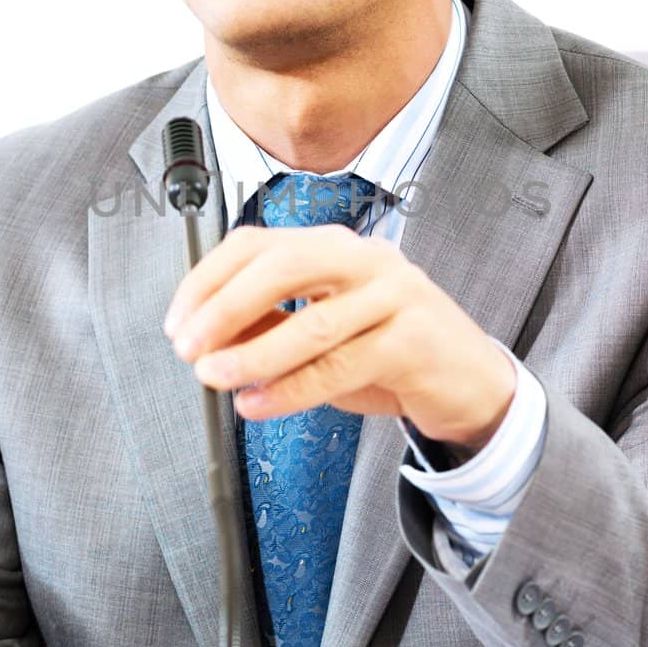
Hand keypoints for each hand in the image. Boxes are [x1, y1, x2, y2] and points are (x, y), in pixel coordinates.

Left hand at [163, 225, 516, 451]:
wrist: (469, 381)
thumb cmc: (390, 353)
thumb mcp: (323, 333)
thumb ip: (271, 326)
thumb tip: (206, 338)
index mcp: (337, 246)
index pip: (259, 243)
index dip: (210, 279)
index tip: (178, 320)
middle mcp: (367, 259)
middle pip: (284, 265)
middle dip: (226, 305)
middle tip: (187, 345)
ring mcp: (396, 295)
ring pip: (313, 322)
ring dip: (253, 354)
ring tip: (214, 378)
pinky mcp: (414, 340)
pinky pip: (340, 366)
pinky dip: (291, 388)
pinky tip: (259, 403)